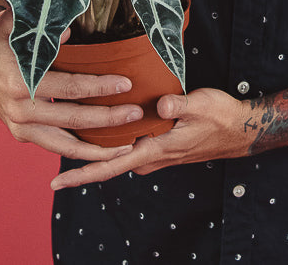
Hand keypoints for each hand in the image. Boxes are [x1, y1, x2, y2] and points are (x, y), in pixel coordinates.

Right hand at [0, 8, 143, 161]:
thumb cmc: (0, 34)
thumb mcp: (16, 24)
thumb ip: (44, 29)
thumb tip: (70, 33)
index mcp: (20, 84)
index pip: (70, 88)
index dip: (100, 87)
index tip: (126, 84)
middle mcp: (20, 111)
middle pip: (73, 119)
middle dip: (108, 119)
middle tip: (136, 114)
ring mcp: (19, 126)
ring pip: (64, 145)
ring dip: (97, 149)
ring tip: (125, 148)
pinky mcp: (21, 134)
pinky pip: (54, 146)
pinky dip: (78, 151)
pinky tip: (101, 151)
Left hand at [51, 87, 250, 188]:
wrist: (238, 129)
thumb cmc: (220, 117)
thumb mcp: (201, 105)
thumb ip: (179, 105)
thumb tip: (161, 105)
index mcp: (155, 150)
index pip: (112, 167)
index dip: (83, 174)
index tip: (56, 182)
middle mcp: (150, 156)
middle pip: (106, 164)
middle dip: (78, 163)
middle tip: (48, 150)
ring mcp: (153, 153)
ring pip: (116, 156)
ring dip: (93, 153)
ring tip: (65, 136)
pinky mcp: (157, 145)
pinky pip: (126, 148)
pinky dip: (109, 144)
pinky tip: (97, 129)